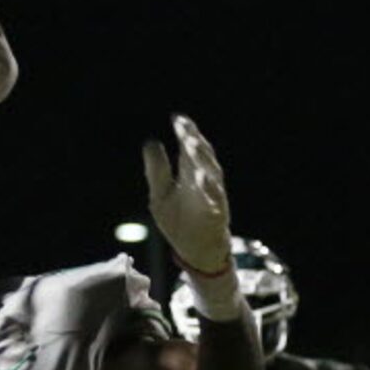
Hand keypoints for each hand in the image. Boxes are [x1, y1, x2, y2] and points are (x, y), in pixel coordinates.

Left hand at [141, 115, 231, 276]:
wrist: (195, 251)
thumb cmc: (178, 221)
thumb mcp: (160, 196)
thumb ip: (157, 171)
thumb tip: (151, 142)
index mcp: (190, 174)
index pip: (189, 148)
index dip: (186, 132)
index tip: (177, 118)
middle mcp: (204, 181)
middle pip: (202, 156)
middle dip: (194, 142)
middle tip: (185, 130)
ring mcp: (213, 196)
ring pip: (211, 173)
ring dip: (202, 160)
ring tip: (191, 147)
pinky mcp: (217, 214)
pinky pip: (216, 200)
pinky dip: (211, 190)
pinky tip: (203, 179)